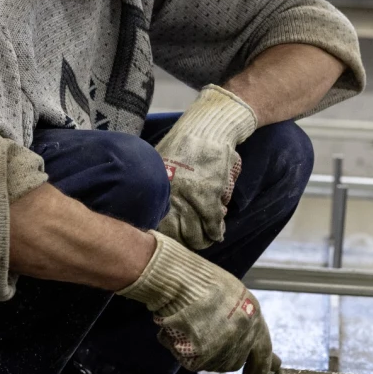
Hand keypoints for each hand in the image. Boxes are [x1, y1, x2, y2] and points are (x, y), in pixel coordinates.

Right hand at [119, 232, 279, 373]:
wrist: (179, 281)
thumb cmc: (201, 280)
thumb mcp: (232, 294)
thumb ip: (240, 318)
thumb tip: (238, 335)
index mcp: (254, 317)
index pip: (263, 353)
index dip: (259, 373)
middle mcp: (243, 335)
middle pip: (235, 361)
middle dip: (223, 355)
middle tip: (205, 341)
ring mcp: (224, 346)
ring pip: (215, 364)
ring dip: (204, 354)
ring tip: (192, 330)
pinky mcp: (204, 355)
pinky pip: (196, 363)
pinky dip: (187, 354)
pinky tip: (181, 336)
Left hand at [156, 85, 256, 249]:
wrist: (206, 129)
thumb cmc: (182, 146)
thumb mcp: (159, 165)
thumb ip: (158, 190)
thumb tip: (155, 215)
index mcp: (155, 191)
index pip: (157, 227)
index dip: (167, 238)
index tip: (173, 241)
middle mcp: (168, 197)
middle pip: (175, 236)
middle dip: (186, 243)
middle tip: (194, 243)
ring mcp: (189, 198)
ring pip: (196, 235)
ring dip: (204, 241)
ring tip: (207, 239)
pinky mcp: (209, 195)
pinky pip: (213, 223)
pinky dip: (216, 232)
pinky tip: (217, 233)